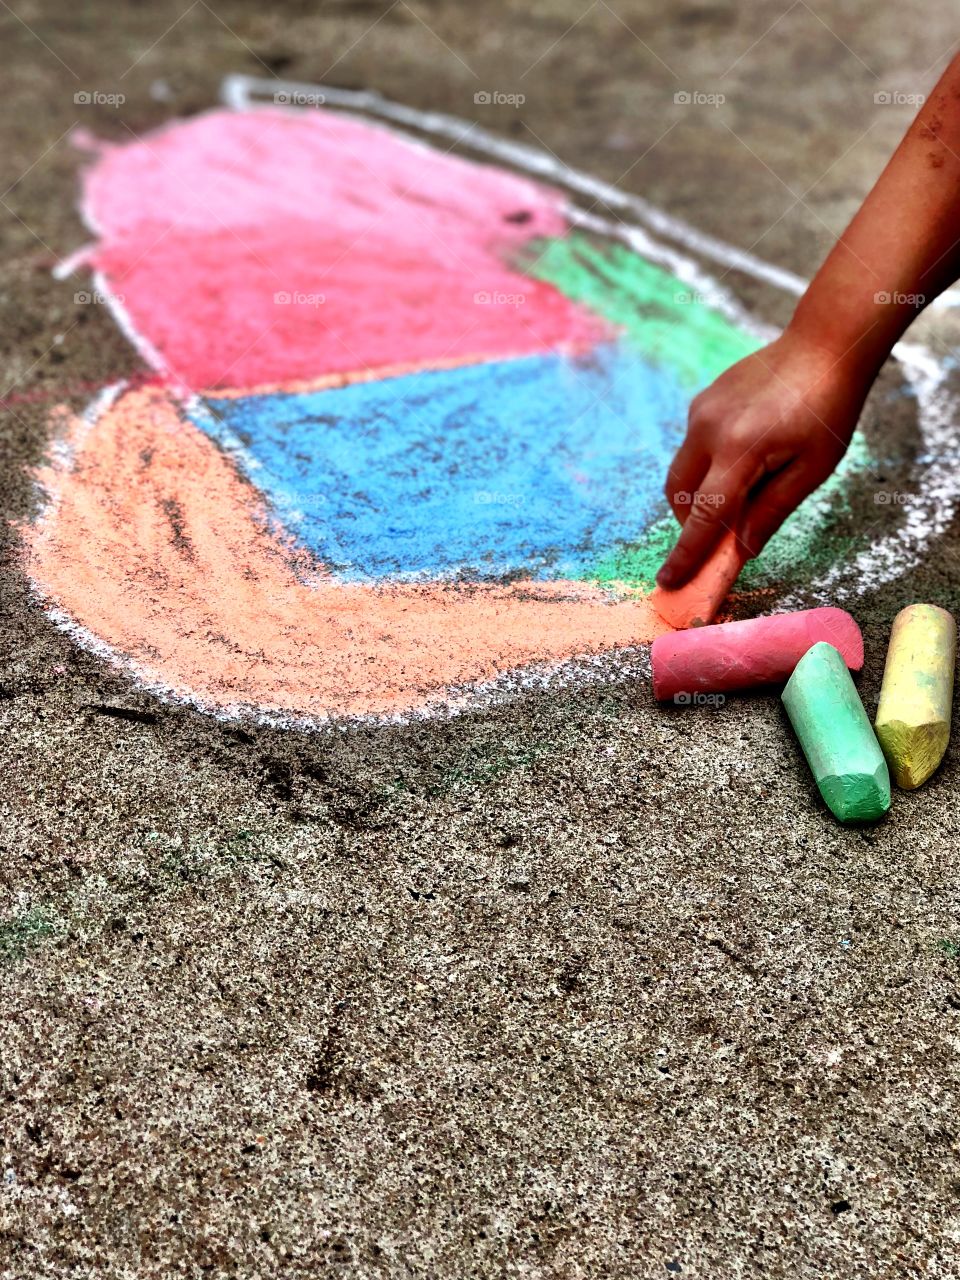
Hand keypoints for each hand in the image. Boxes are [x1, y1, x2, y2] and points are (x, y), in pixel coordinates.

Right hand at [656, 330, 872, 587]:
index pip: (706, 516)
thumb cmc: (828, 409)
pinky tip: (746, 455)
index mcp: (740, 449)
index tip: (669, 581)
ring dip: (700, 495)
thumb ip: (771, 511)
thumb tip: (742, 550)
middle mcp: (708, 429)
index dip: (687, 554)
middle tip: (720, 537)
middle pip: (680, 496)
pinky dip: (708, 467)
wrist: (824, 345)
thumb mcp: (812, 469)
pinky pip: (693, 447)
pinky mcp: (702, 402)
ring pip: (682, 473)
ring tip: (742, 493)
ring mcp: (700, 412)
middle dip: (691, 523)